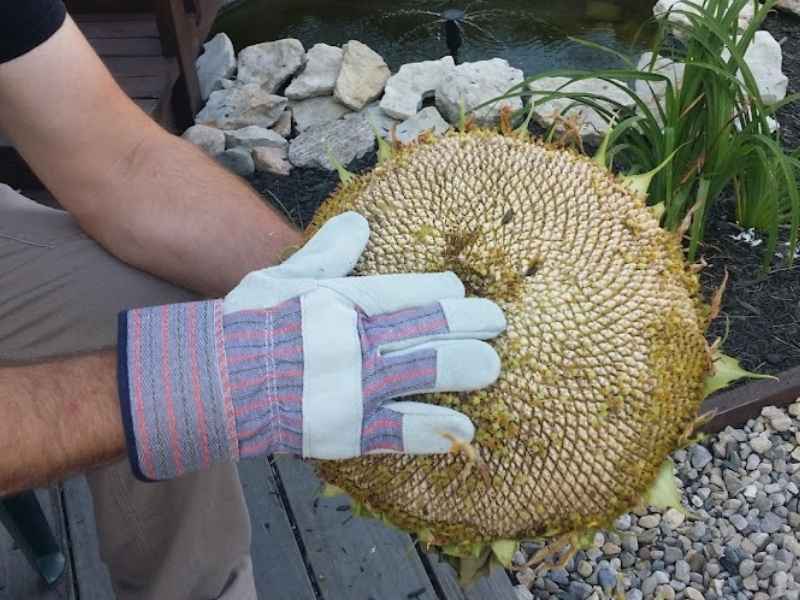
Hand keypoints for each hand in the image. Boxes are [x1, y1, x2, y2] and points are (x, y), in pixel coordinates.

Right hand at [117, 213, 505, 480]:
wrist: (215, 385)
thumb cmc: (247, 326)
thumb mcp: (280, 279)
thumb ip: (325, 254)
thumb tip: (360, 223)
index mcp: (342, 302)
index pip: (411, 293)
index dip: (444, 294)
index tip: (460, 295)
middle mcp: (356, 342)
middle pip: (431, 330)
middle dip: (472, 325)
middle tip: (497, 323)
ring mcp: (356, 389)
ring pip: (428, 374)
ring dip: (467, 369)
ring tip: (492, 366)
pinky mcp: (349, 431)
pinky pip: (404, 431)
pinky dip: (437, 429)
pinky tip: (464, 427)